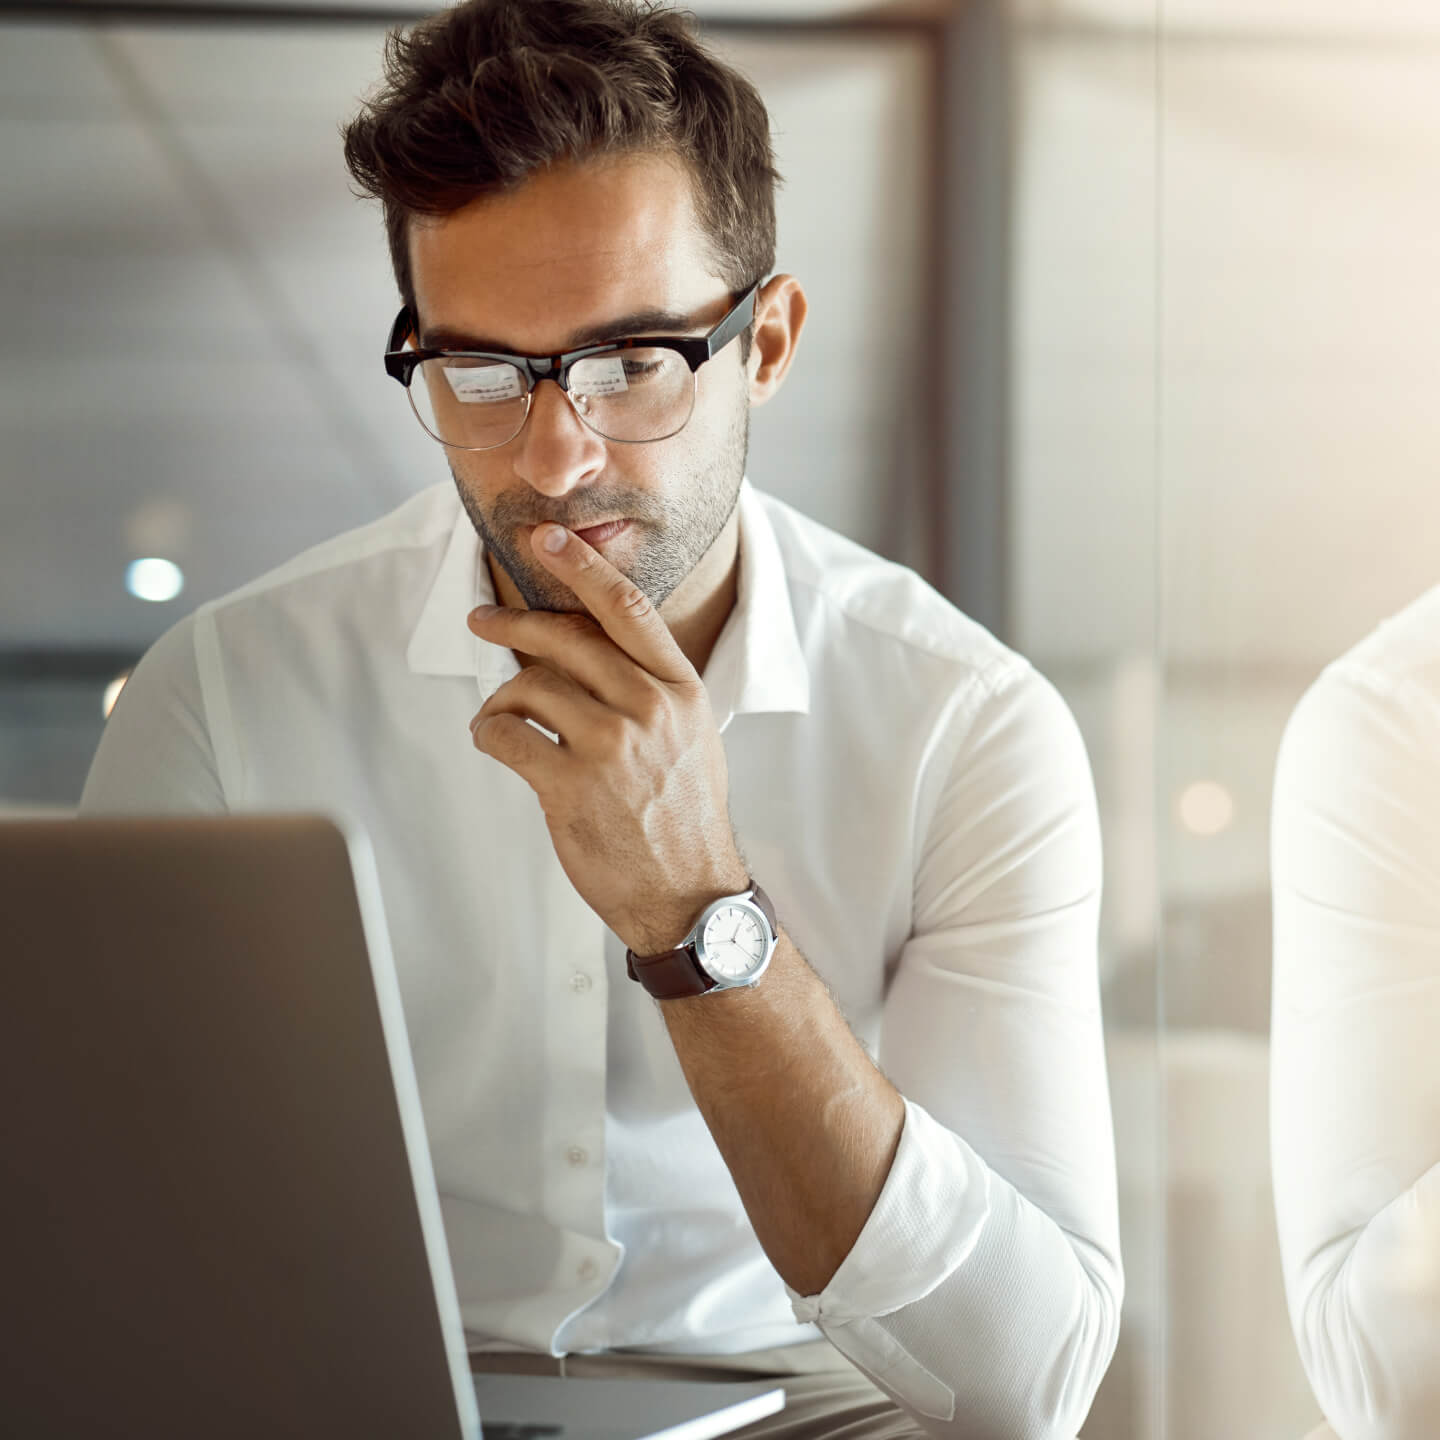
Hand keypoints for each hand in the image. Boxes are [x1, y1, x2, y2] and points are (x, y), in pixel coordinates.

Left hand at [465, 523, 747, 953]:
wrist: (689, 894)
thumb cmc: (684, 815)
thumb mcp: (689, 735)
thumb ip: (647, 686)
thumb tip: (580, 647)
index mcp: (679, 688)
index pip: (627, 608)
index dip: (582, 566)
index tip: (548, 540)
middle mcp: (648, 708)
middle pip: (565, 638)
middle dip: (513, 623)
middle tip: (483, 620)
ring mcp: (610, 746)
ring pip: (527, 688)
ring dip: (501, 700)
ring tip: (501, 720)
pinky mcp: (570, 786)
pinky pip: (504, 735)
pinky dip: (489, 734)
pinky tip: (496, 744)